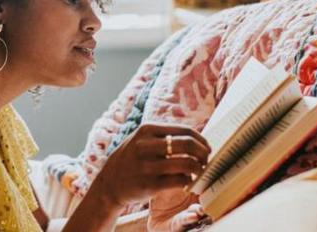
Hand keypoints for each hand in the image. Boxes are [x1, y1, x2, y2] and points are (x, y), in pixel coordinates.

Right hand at [91, 123, 210, 208]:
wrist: (109, 183)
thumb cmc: (131, 159)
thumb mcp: (140, 140)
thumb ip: (163, 136)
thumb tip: (195, 138)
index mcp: (146, 130)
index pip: (185, 130)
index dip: (201, 140)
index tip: (206, 147)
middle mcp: (146, 146)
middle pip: (188, 144)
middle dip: (203, 153)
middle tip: (206, 160)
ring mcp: (147, 166)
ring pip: (186, 164)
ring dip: (198, 168)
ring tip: (198, 171)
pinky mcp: (149, 185)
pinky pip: (179, 181)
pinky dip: (188, 181)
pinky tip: (186, 181)